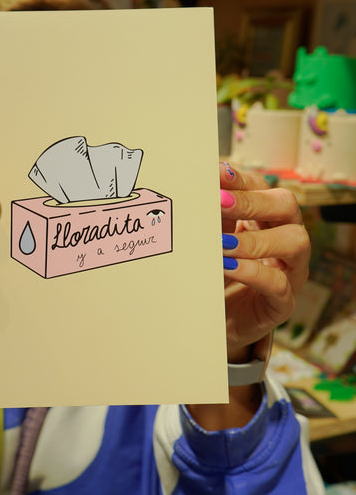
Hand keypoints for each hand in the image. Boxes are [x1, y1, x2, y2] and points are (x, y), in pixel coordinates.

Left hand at [219, 162, 309, 362]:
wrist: (214, 320)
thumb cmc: (215, 273)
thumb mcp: (211, 240)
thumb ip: (211, 216)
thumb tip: (199, 183)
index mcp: (267, 216)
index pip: (262, 187)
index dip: (241, 181)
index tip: (216, 175)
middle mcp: (285, 237)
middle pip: (286, 205)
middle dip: (252, 202)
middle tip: (219, 202)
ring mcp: (290, 270)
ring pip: (295, 242)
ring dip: (255, 239)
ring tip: (223, 244)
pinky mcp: (282, 302)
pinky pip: (278, 284)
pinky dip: (253, 272)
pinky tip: (228, 266)